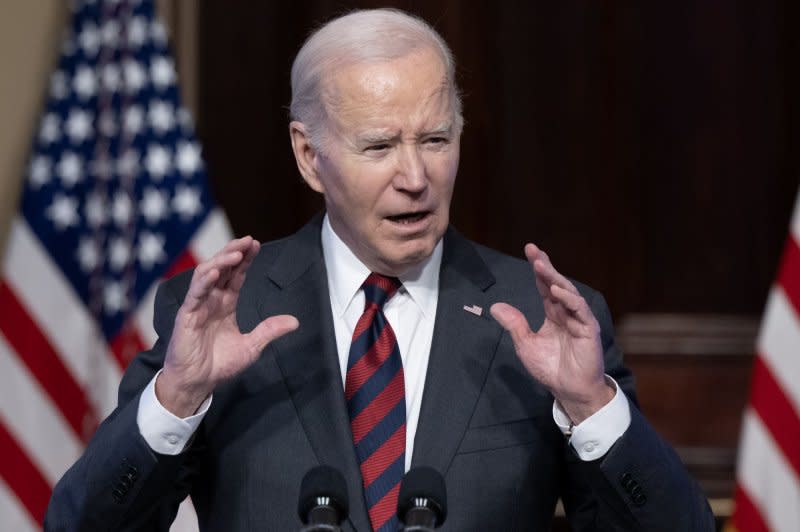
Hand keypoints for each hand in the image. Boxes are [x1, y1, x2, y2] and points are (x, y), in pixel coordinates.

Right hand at [156, 236, 298, 416]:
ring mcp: (198, 306)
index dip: (245, 259)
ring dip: (220, 261)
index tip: (256, 245)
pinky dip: (205, 281)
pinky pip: (195, 294)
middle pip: (222, 268)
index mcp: (225, 304)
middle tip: (248, 240)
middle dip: (234, 252)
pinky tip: (216, 272)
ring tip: (235, 252)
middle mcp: (211, 300)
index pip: (236, 275)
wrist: (198, 383)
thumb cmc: (219, 365)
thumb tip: (295, 322)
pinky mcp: (187, 315)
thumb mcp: (251, 346)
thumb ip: (269, 331)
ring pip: (206, 274)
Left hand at [490, 244, 613, 423]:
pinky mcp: (589, 330)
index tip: (529, 251)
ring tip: (541, 266)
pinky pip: (580, 310)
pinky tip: (557, 291)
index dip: (537, 270)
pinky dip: (569, 299)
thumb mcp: (525, 344)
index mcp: (553, 314)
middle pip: (556, 284)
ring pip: (568, 293)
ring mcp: (579, 319)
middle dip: (545, 267)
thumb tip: (495, 306)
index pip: (544, 287)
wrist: (568, 390)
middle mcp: (567, 313)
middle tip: (533, 251)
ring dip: (554, 278)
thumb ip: (514, 324)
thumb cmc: (550, 369)